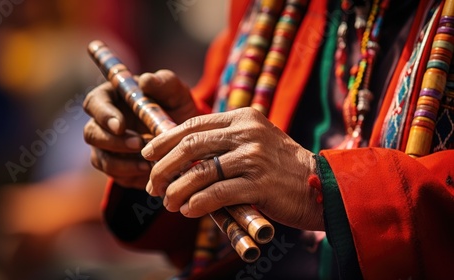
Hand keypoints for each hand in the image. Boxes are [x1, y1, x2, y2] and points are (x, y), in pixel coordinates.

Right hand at [83, 70, 199, 188]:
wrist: (186, 136)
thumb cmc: (176, 107)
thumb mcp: (176, 92)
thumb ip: (164, 83)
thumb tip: (146, 81)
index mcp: (112, 97)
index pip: (94, 103)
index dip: (103, 115)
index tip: (121, 126)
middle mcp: (103, 123)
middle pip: (91, 133)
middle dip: (113, 142)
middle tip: (139, 144)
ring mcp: (107, 147)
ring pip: (100, 158)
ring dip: (123, 162)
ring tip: (149, 162)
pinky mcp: (116, 167)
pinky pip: (115, 175)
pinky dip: (131, 175)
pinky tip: (150, 171)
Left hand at [141, 107, 323, 229]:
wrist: (321, 185)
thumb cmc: (281, 166)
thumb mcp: (255, 141)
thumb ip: (224, 140)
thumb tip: (182, 154)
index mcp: (243, 117)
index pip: (194, 124)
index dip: (166, 139)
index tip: (148, 153)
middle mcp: (247, 133)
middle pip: (191, 145)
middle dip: (163, 166)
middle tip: (152, 184)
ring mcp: (254, 157)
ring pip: (201, 171)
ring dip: (177, 190)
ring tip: (167, 202)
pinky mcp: (261, 183)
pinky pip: (218, 193)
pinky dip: (198, 203)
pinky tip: (188, 210)